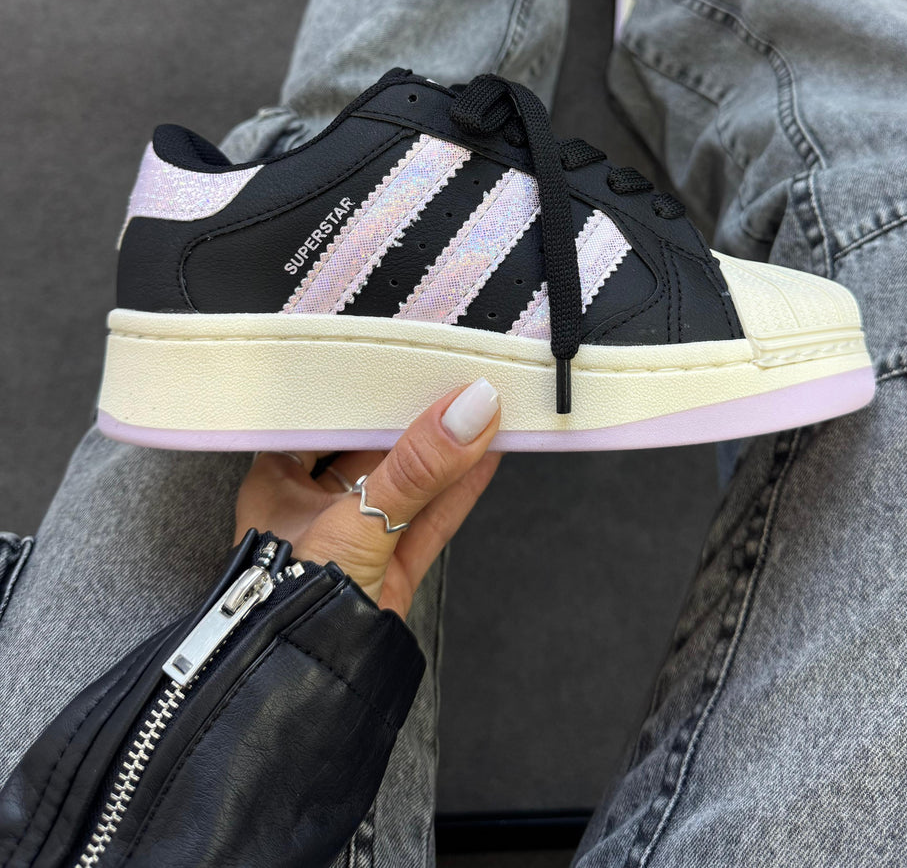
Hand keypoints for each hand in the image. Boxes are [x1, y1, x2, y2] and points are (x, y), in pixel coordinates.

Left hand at [234, 378, 500, 617]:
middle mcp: (313, 507)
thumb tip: (468, 410)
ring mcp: (355, 539)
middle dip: (411, 416)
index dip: (363, 387)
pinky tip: (486, 457)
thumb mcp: (354, 523)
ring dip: (445, 453)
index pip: (324, 416)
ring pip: (407, 483)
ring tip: (483, 409)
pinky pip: (429, 519)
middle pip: (370, 447)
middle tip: (451, 377)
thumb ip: (416, 468)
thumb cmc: (287, 609)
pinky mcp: (388, 570)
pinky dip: (458, 490)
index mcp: (277, 482)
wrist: (304, 690)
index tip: (404, 359)